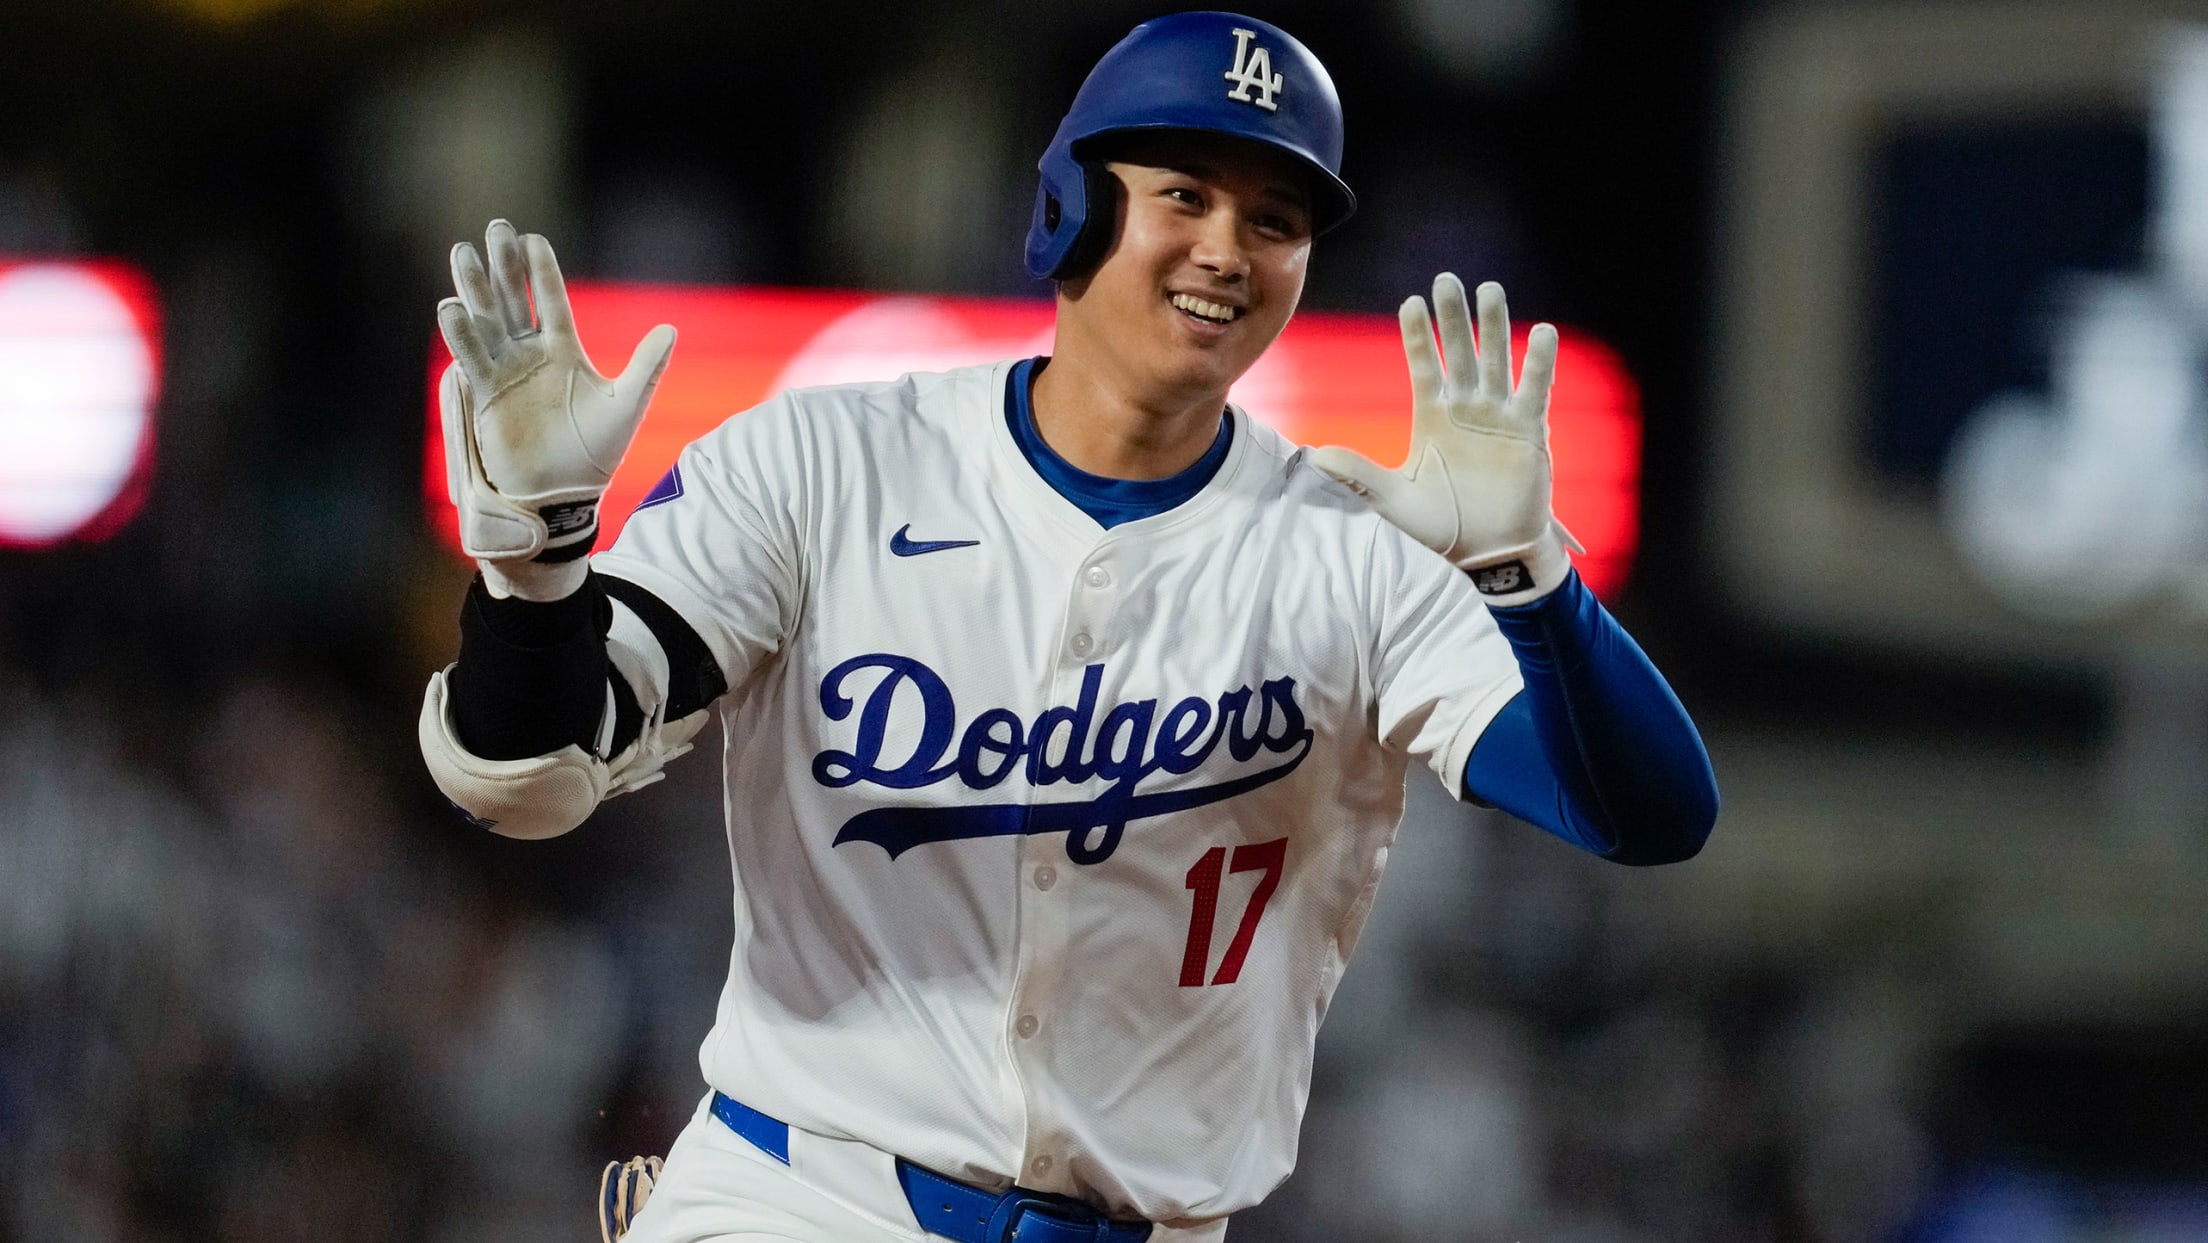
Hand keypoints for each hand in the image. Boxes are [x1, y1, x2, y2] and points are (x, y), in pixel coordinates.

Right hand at [438, 220, 674, 599]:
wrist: (564, 495)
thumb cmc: (597, 453)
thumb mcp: (628, 404)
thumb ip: (647, 366)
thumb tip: (669, 329)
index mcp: (563, 349)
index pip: (550, 299)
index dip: (541, 270)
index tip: (533, 239)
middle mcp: (529, 354)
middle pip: (512, 299)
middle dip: (503, 265)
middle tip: (495, 228)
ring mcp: (505, 371)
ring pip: (486, 320)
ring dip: (474, 289)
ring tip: (463, 253)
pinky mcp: (486, 394)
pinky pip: (471, 357)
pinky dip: (461, 333)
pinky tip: (451, 307)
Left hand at [1308, 273, 1578, 605]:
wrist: (1488, 555)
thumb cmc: (1441, 528)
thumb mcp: (1395, 500)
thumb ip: (1359, 475)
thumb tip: (1315, 456)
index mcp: (1432, 418)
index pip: (1423, 366)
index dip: (1418, 335)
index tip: (1411, 302)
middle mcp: (1465, 409)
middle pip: (1459, 352)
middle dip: (1454, 317)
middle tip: (1447, 280)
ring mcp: (1498, 416)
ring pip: (1496, 361)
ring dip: (1494, 327)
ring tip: (1490, 290)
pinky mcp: (1529, 430)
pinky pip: (1535, 389)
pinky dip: (1538, 362)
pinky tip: (1540, 332)